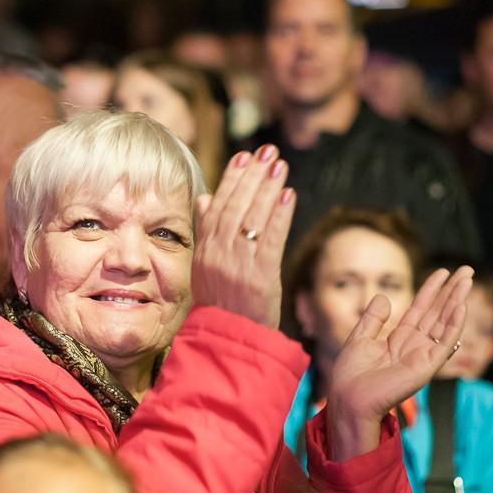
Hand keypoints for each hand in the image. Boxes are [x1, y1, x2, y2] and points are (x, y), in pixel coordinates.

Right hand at [192, 145, 295, 328]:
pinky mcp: (260, 276)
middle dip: (252, 176)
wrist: (228, 341)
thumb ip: (205, 232)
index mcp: (204, 252)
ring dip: (268, 188)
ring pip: (253, 218)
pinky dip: (280, 215)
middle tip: (267, 151)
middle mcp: (218, 255)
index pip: (217, 208)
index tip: (244, 156)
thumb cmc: (221, 306)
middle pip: (235, 207)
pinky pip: (270, 239)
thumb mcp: (205, 268)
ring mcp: (238, 265)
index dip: (231, 180)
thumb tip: (204, 198)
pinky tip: (289, 195)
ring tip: (280, 165)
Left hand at [326, 266, 473, 460]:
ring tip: (467, 279)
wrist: (349, 397)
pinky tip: (461, 306)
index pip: (421, 309)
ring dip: (457, 301)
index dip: (432, 290)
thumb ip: (373, 318)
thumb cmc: (351, 374)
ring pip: (445, 322)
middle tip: (466, 269)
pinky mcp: (427, 366)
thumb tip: (384, 297)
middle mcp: (415, 345)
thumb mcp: (359, 338)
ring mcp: (423, 355)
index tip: (443, 272)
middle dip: (452, 291)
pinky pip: (445, 342)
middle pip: (437, 312)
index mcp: (399, 339)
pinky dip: (454, 324)